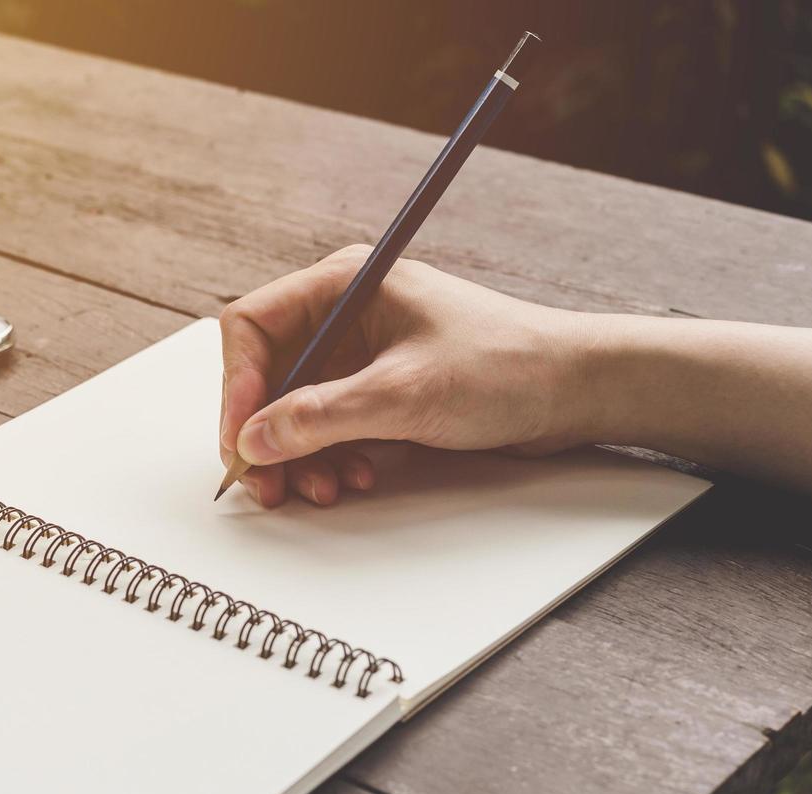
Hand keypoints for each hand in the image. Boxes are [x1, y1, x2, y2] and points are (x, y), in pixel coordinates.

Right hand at [218, 245, 591, 506]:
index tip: (241, 437)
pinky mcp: (380, 390)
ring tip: (319, 489)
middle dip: (265, 433)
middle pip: (268, 376)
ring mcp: (361, 355)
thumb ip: (321, 416)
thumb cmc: (506, 365)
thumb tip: (255, 438)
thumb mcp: (404, 393)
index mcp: (344, 285)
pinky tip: (350, 478)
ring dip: (297, 455)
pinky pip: (329, 427)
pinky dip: (328, 458)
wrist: (574, 391)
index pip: (253, 326)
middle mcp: (345, 316)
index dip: (238, 385)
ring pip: (294, 409)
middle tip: (266, 483)